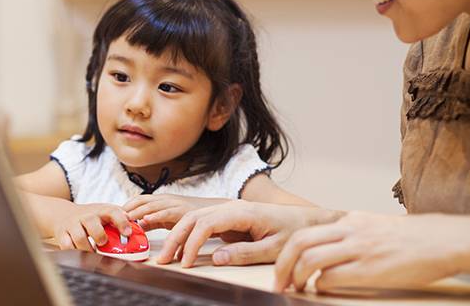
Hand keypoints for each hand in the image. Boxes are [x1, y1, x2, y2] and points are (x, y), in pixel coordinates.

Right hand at [53, 203, 131, 251]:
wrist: (63, 213)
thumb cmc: (90, 216)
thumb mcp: (106, 213)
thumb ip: (121, 219)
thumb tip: (140, 228)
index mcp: (101, 211)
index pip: (113, 212)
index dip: (122, 221)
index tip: (128, 233)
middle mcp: (87, 216)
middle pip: (92, 223)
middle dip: (100, 235)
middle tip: (103, 242)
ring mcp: (73, 225)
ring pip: (79, 237)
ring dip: (87, 247)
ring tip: (93, 252)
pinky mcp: (62, 234)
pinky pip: (66, 245)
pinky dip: (73, 251)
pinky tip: (79, 253)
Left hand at [123, 194, 226, 230]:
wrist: (223, 212)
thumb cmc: (196, 217)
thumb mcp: (171, 218)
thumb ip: (156, 221)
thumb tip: (139, 226)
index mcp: (164, 200)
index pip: (139, 200)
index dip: (126, 207)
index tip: (113, 216)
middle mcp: (168, 199)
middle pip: (142, 200)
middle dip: (127, 209)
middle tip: (113, 220)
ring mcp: (176, 203)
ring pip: (152, 206)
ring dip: (137, 213)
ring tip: (124, 220)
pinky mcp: (184, 211)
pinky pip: (167, 213)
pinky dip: (154, 217)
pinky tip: (144, 222)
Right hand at [157, 200, 331, 267]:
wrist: (307, 220)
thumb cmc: (294, 233)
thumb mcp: (273, 248)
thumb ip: (244, 253)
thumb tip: (215, 259)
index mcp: (242, 212)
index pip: (206, 223)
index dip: (191, 243)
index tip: (183, 263)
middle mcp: (232, 206)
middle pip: (193, 217)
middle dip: (175, 238)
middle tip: (162, 260)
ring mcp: (229, 209)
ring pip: (194, 217)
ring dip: (177, 235)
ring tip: (166, 256)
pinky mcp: (229, 216)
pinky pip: (202, 221)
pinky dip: (187, 233)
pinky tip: (179, 247)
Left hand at [273, 211, 469, 292]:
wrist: (441, 240)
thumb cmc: (410, 238)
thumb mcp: (373, 225)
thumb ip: (350, 233)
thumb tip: (329, 248)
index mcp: (348, 221)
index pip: (304, 232)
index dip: (287, 252)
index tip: (282, 268)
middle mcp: (349, 230)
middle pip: (298, 243)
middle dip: (282, 265)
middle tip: (278, 282)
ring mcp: (358, 248)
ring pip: (310, 259)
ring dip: (296, 277)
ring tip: (295, 288)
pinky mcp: (370, 268)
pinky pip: (332, 277)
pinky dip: (320, 285)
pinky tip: (321, 290)